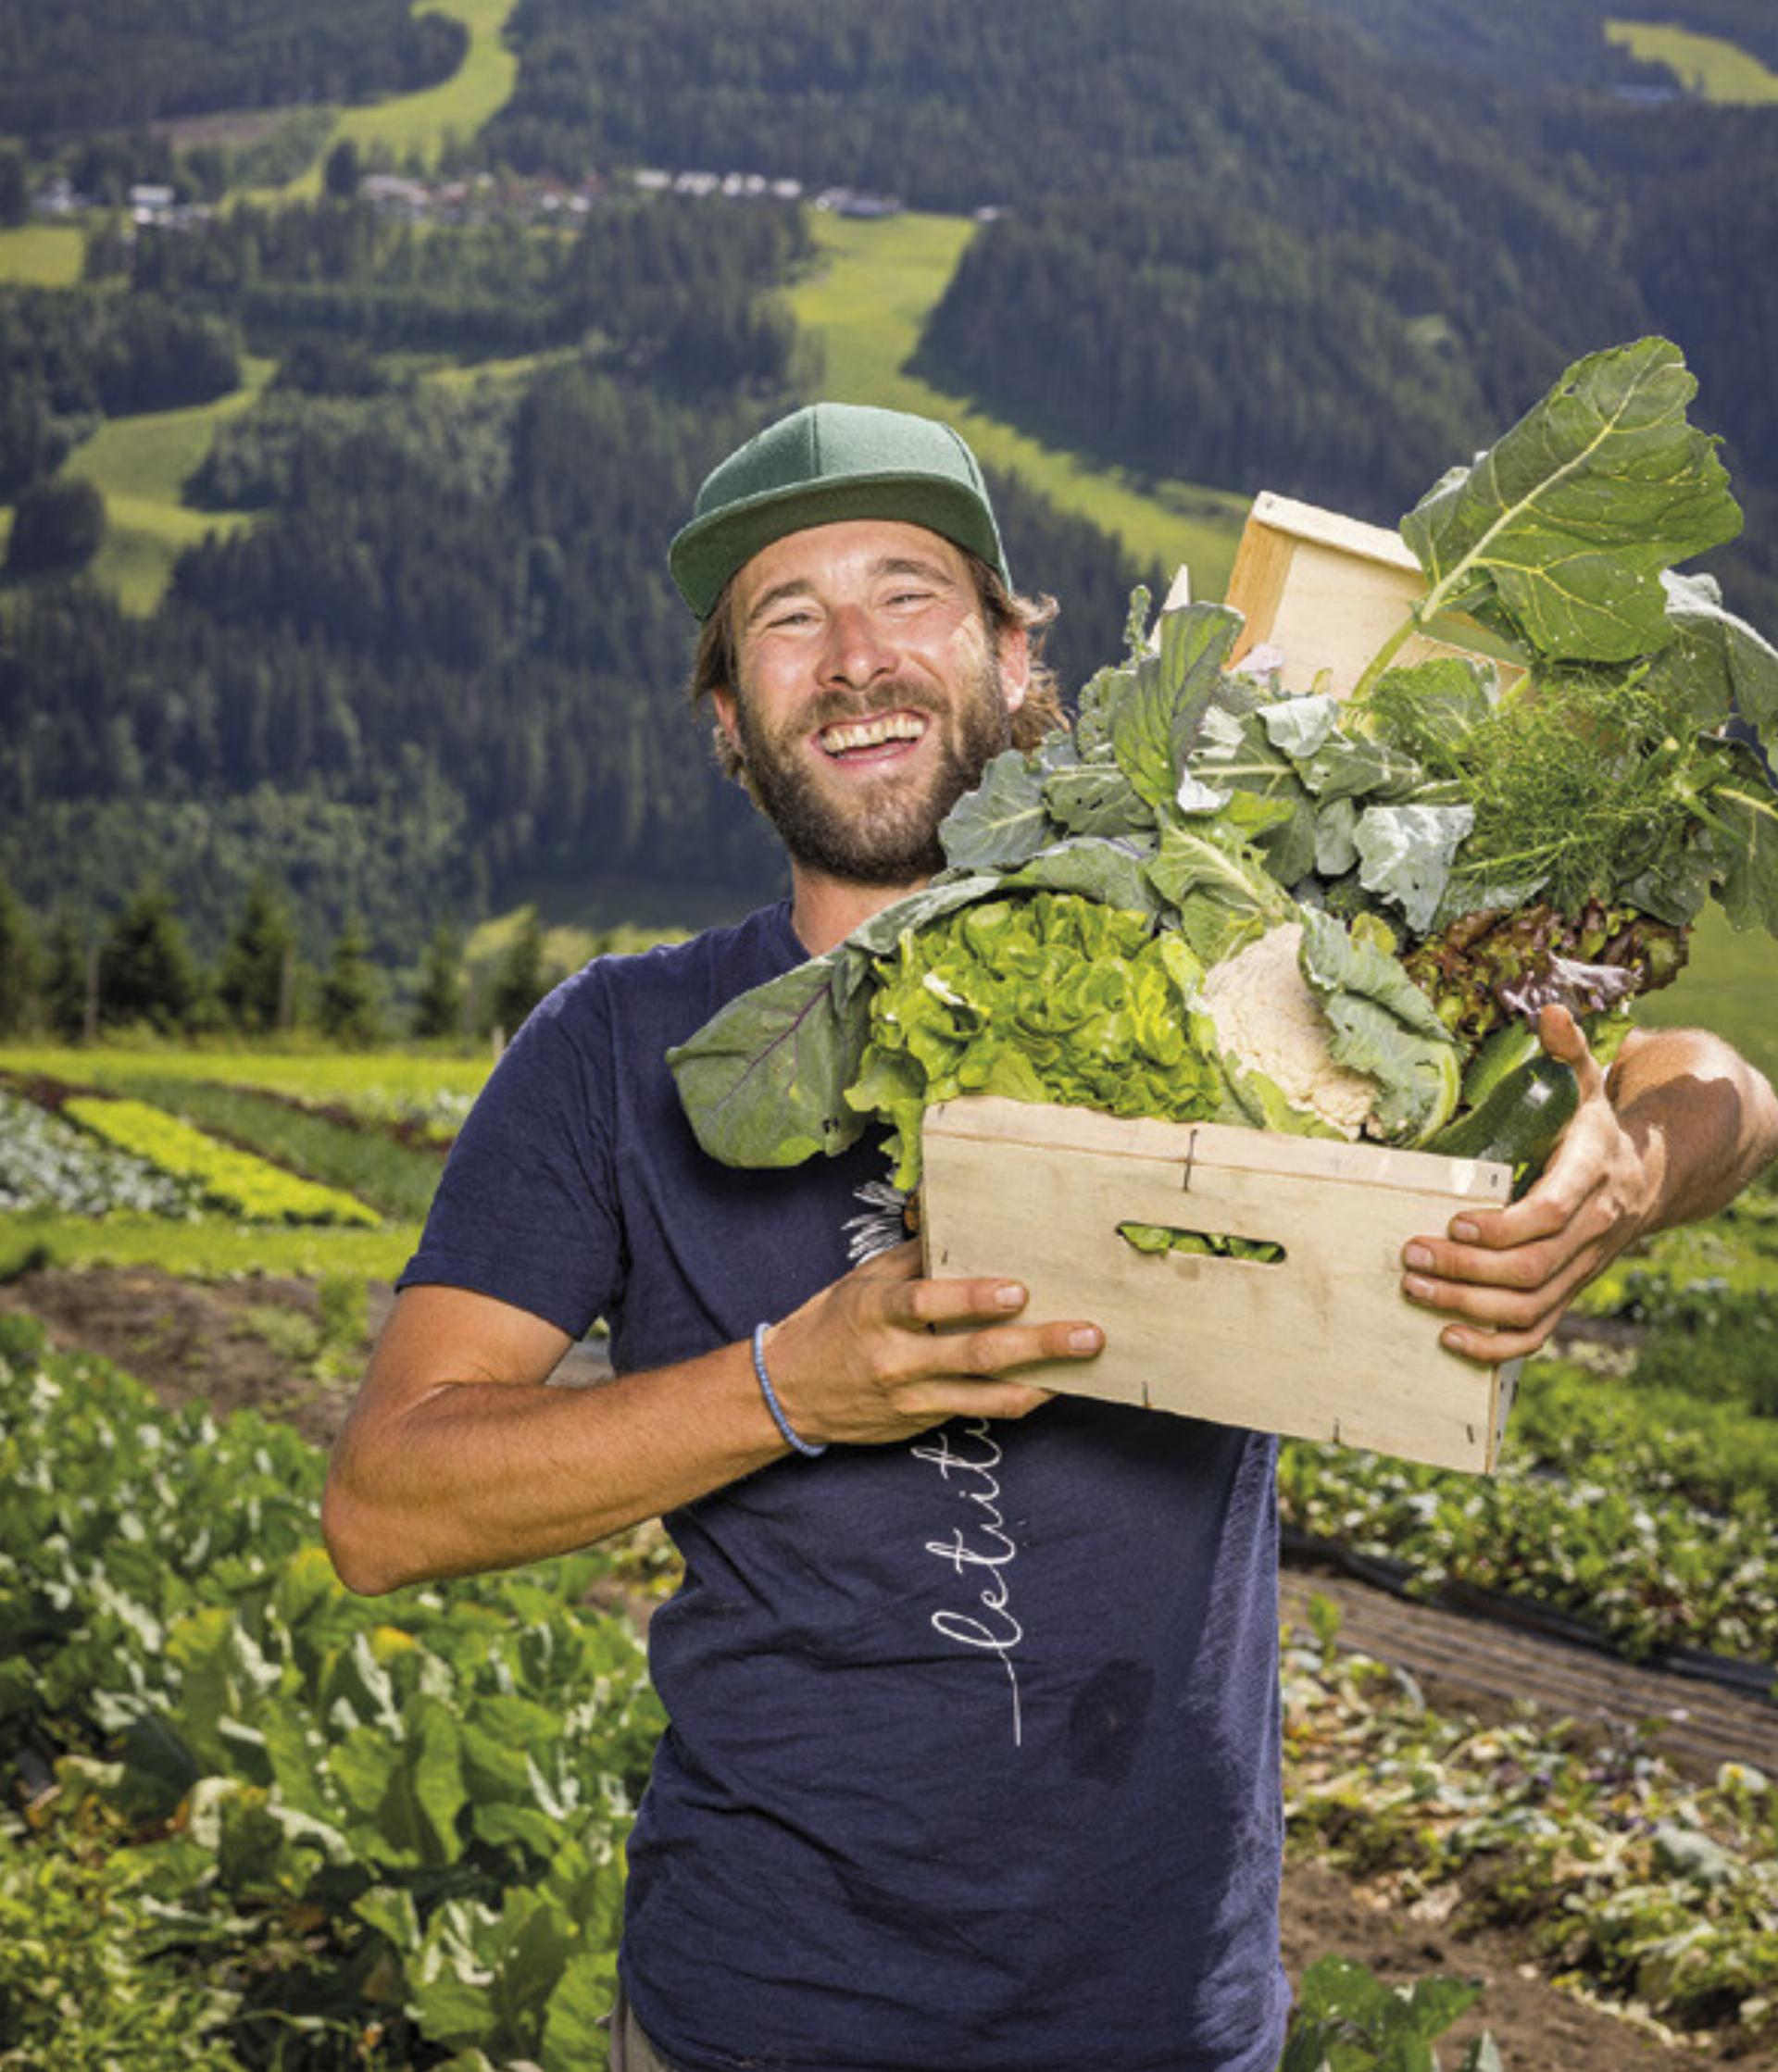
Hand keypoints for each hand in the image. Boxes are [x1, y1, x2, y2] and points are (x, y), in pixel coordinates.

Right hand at [758, 1239, 1104, 1446]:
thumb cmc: (833, 1323)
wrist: (788, 1394)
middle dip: (1037, 1345)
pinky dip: (1018, 1399)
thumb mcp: (863, 1280)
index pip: (926, 1303)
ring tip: (1085, 1366)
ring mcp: (911, 1399)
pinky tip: (1051, 1385)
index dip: (973, 1298)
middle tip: (1087, 1333)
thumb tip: (959, 1218)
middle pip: (973, 1355)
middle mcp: (896, 1360)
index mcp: (877, 1313)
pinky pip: (979, 1411)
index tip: (1019, 1291)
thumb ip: (914, 1256)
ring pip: (986, 1398)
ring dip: (1041, 1382)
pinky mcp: (921, 1424)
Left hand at [1400, 1006, 1659, 1361]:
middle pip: (1531, 1265)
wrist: (1650, 1176)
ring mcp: (1580, 1266)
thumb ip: (1566, 1051)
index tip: (1455, 1221)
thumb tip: (1550, 1012)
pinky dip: (1495, 1347)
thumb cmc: (1596, 1126)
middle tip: (1409, 1254)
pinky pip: (1537, 1331)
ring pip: (1530, 1304)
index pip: (1553, 1212)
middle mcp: (1590, 1229)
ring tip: (1413, 1290)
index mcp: (1591, 1176)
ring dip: (1469, 1306)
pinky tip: (1449, 1340)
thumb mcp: (1587, 1083)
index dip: (1506, 1225)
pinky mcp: (1568, 1290)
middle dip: (1467, 1268)